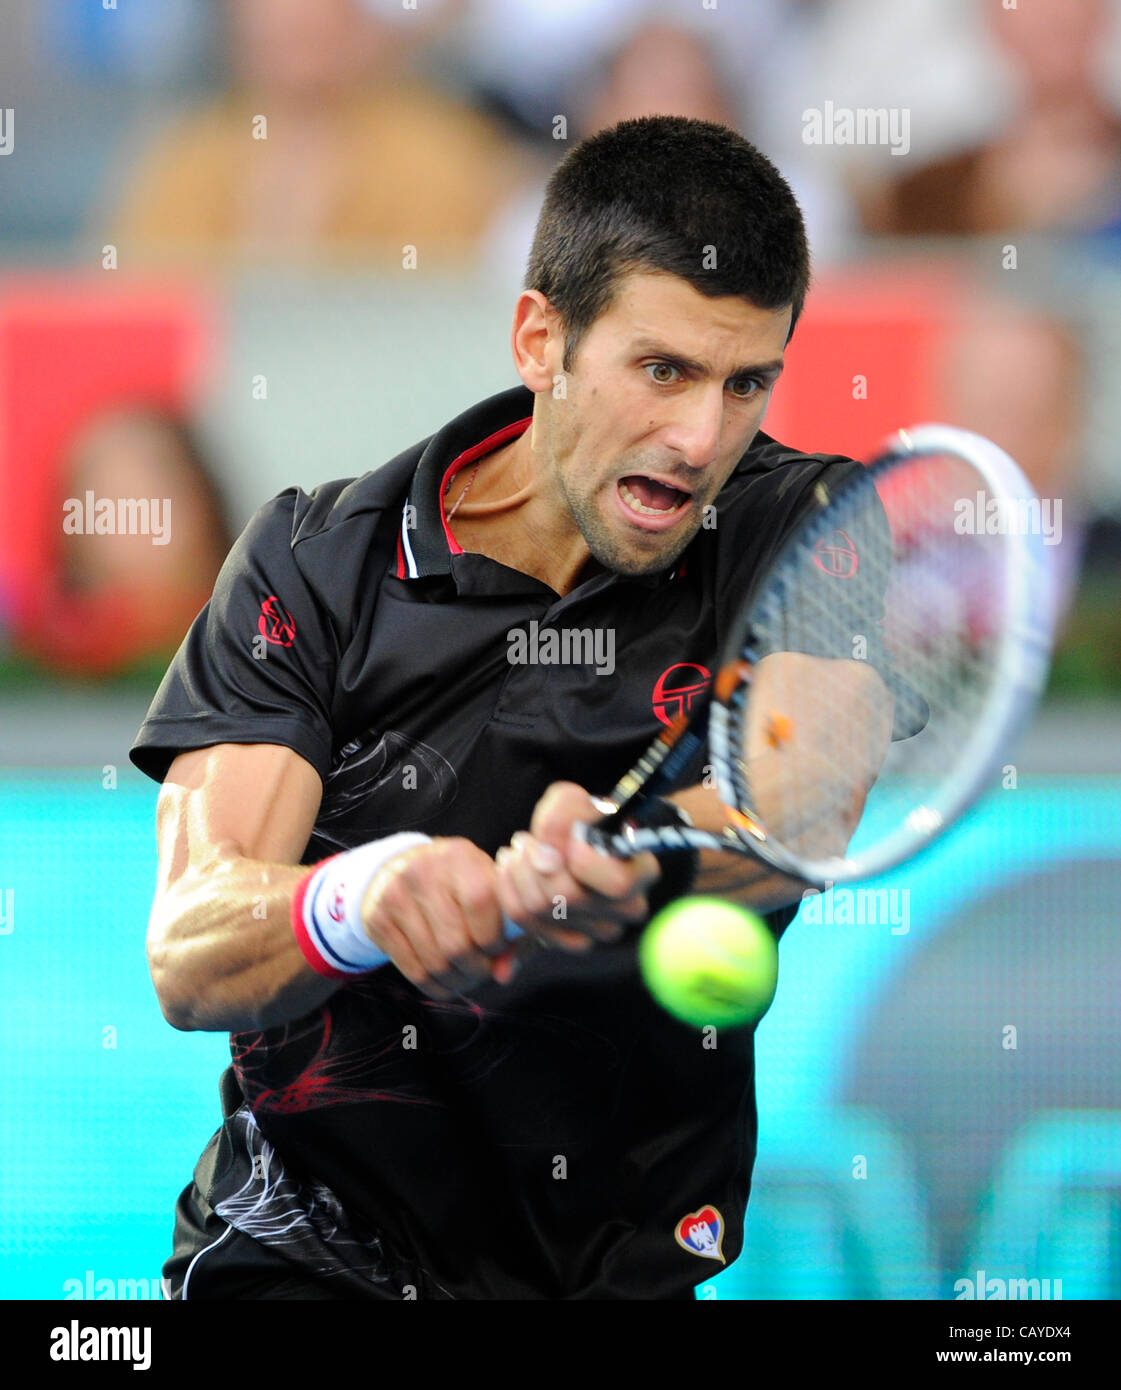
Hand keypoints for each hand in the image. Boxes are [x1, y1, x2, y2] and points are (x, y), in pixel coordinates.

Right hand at [359, 837, 514, 999]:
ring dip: (456, 981)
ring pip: (435, 962)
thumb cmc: (458, 883)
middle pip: (456, 943)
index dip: (494, 938)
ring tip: (466, 978)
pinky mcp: (377, 919)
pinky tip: (444, 982)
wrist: (402, 867)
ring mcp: (395, 894)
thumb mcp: (487, 889)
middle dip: (476, 968)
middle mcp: (423, 870)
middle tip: (482, 970)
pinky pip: (412, 970)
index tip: (497, 948)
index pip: (481, 904)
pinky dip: (434, 986)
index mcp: (459, 856)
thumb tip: (504, 975)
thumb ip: (507, 929)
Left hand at [495, 782, 660, 949]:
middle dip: (536, 860)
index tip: (567, 840)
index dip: (583, 862)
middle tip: (525, 839)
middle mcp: (627, 909)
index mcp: (641, 873)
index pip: (617, 883)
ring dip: (519, 871)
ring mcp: (599, 930)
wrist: (580, 842)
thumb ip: (564, 811)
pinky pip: (524, 920)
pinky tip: (511, 867)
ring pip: (541, 908)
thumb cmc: (584, 820)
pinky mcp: (568, 940)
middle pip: (569, 896)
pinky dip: (508, 888)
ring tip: (518, 849)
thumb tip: (546, 850)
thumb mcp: (577, 801)